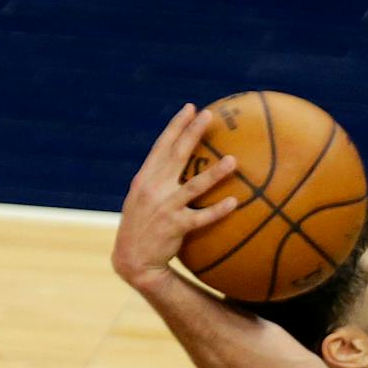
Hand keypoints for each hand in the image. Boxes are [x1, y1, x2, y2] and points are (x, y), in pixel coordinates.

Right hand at [111, 104, 243, 286]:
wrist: (132, 259)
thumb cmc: (140, 226)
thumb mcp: (141, 198)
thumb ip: (156, 180)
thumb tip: (176, 163)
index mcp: (145, 178)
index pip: (162, 146)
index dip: (176, 126)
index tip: (190, 108)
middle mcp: (154, 188)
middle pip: (177, 155)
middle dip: (193, 133)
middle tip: (210, 116)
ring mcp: (165, 207)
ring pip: (194, 186)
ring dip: (215, 173)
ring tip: (234, 160)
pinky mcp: (176, 227)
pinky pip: (201, 217)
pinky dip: (218, 210)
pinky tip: (235, 202)